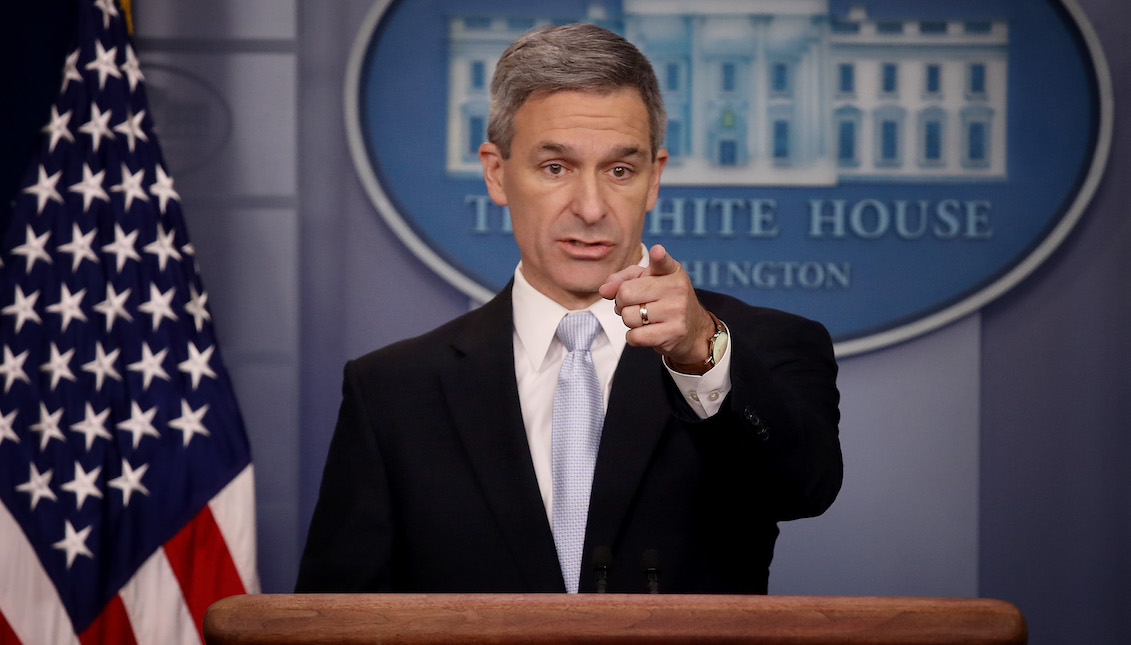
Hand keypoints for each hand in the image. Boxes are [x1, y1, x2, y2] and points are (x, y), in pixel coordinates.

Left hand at [599, 244, 715, 372]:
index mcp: (671, 271)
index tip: (657, 252)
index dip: (658, 256)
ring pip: (628, 316)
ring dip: (628, 320)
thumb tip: (604, 290)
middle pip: (625, 293)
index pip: (662, 261)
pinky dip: (632, 336)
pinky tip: (645, 331)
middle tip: (635, 304)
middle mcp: (676, 288)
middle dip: (621, 302)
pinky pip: (634, 336)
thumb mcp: (647, 282)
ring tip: (643, 318)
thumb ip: (623, 279)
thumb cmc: (664, 300)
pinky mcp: (672, 333)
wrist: (693, 328)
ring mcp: (676, 311)